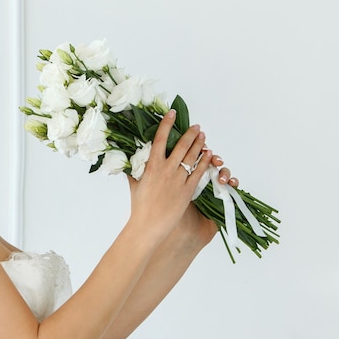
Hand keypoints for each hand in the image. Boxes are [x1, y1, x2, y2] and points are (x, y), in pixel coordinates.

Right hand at [127, 110, 210, 243]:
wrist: (148, 225)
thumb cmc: (139, 207)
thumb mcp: (134, 184)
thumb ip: (134, 171)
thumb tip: (130, 161)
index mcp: (151, 166)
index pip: (160, 139)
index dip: (167, 124)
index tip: (172, 113)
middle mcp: (166, 169)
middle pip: (181, 145)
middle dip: (189, 133)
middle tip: (195, 126)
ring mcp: (178, 179)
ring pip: (192, 156)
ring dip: (198, 144)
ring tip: (203, 136)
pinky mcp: (187, 190)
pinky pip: (199, 172)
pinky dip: (204, 162)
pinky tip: (208, 154)